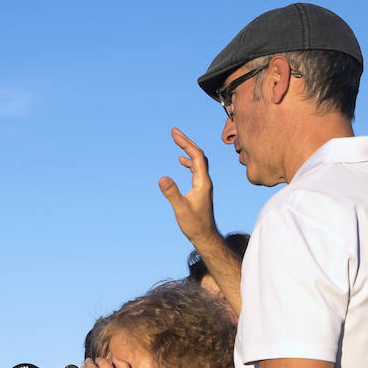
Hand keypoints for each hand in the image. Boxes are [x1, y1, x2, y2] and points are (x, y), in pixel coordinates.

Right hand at [158, 128, 221, 245]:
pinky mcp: (200, 189)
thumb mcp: (180, 209)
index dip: (186, 143)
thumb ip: (172, 193)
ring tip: (177, 141)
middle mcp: (205, 181)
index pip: (196, 156)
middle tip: (174, 131)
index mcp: (202, 182)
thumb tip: (162, 178)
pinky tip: (181, 160)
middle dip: (186, 142)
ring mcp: (203, 184)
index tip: (174, 134)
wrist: (205, 235)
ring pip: (198, 161)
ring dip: (188, 149)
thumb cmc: (194, 224)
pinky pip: (196, 169)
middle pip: (199, 155)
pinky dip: (189, 161)